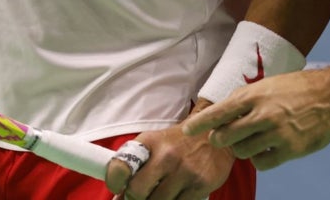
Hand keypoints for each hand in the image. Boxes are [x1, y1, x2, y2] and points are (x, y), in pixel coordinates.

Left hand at [106, 121, 234, 199]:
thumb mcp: (154, 144)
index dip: (114, 182)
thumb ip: (135, 167)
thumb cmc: (178, 143)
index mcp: (149, 143)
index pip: (122, 165)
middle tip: (142, 196)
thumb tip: (118, 197)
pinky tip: (175, 197)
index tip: (117, 189)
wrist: (215, 136)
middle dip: (136, 199)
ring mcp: (185, 171)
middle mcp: (166, 156)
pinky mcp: (200, 185)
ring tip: (159, 195)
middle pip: (137, 192)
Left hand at [180, 63, 329, 169]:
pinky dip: (259, 158)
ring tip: (250, 141)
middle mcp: (262, 113)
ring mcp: (275, 133)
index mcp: (254, 94)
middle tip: (222, 139)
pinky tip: (265, 150)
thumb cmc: (298, 87)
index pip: (219, 111)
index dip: (200, 122)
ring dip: (241, 149)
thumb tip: (224, 113)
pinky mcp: (289, 149)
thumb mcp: (268, 85)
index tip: (187, 130)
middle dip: (220, 139)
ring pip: (241, 151)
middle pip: (225, 136)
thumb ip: (247, 99)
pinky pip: (262, 162)